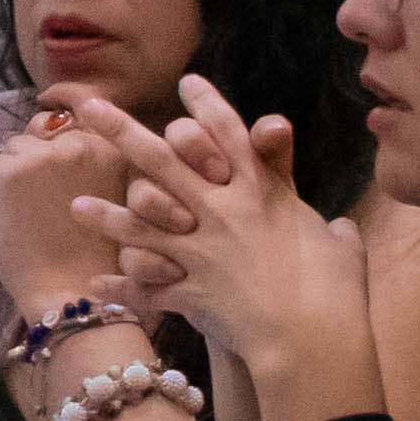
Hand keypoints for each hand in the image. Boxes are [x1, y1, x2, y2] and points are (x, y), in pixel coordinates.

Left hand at [0, 111, 135, 318]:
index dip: (69, 122)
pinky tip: (18, 213)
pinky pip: (0, 161)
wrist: (74, 295)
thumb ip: (105, 169)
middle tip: (45, 189)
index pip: (86, 112)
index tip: (56, 119)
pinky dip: (3, 183)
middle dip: (46, 150)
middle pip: (51, 127)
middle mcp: (86, 144)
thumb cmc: (102, 262)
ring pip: (23, 144)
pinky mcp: (14, 169)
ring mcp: (48, 154)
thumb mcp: (121, 202)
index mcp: (119, 152)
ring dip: (23, 166)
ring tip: (33, 207)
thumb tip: (73, 138)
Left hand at [66, 81, 374, 419]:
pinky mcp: (187, 288)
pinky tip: (95, 288)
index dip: (206, 105)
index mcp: (259, 191)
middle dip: (120, 128)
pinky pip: (145, 286)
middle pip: (161, 158)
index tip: (187, 83)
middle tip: (88, 106)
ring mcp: (197, 248)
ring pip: (137, 220)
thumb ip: (333, 231)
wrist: (313, 338)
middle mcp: (220, 210)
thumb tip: (343, 229)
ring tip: (76, 207)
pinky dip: (121, 289)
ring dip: (106, 215)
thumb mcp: (339, 246)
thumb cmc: (336, 291)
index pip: (229, 133)